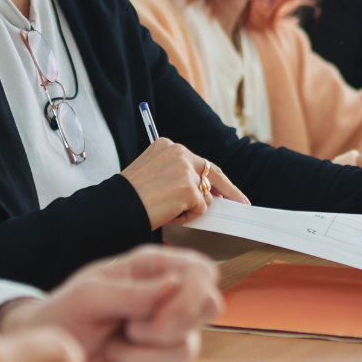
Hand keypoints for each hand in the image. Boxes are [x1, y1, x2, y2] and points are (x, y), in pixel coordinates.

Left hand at [0, 246, 221, 361]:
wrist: (47, 358)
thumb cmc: (64, 314)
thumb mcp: (89, 294)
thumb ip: (131, 292)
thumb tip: (175, 284)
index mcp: (154, 269)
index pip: (203, 272)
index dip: (192, 295)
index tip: (158, 316)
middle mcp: (169, 299)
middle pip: (209, 308)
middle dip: (170, 327)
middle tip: (131, 330)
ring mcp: (170, 336)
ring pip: (187, 350)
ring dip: (141, 355)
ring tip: (112, 345)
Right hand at [121, 138, 249, 227]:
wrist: (119, 206)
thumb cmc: (132, 195)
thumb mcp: (154, 173)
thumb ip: (179, 175)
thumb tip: (206, 193)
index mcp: (169, 145)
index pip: (200, 162)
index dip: (213, 177)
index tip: (226, 188)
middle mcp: (179, 152)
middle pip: (214, 173)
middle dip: (229, 190)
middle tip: (242, 202)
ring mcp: (186, 169)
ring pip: (205, 196)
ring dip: (191, 208)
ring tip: (167, 209)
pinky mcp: (190, 188)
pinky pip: (200, 209)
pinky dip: (188, 216)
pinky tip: (169, 212)